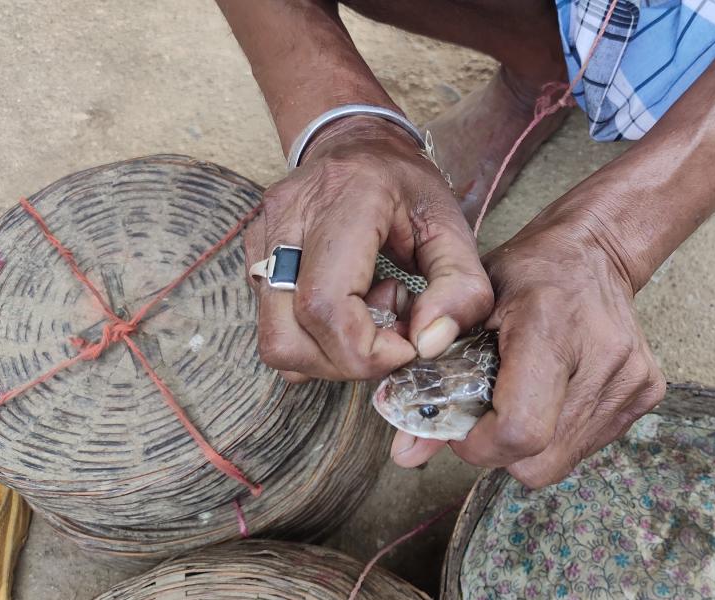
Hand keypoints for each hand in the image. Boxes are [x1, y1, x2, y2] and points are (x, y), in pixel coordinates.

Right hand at [244, 116, 492, 381]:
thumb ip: (460, 289)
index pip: (325, 304)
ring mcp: (263, 238)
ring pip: (275, 342)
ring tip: (368, 312)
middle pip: (290, 336)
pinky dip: (316, 338)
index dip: (364, 349)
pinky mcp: (254, 257)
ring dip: (329, 353)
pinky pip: (276, 329)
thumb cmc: (407, 187)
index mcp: (345, 200)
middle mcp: (290, 218)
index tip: (406, 347)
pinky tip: (347, 305)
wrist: (356, 144)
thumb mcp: (453, 227)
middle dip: (348, 360)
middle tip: (391, 333)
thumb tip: (428, 345)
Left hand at [392, 215, 664, 487]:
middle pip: (540, 462)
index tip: (461, 425)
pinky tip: (549, 393)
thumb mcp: (469, 305)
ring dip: (528, 442)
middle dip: (499, 452)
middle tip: (485, 412)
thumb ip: (434, 376)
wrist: (595, 251)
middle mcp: (600, 359)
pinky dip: (557, 432)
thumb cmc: (527, 271)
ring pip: (561, 462)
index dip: (479, 445)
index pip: (519, 430)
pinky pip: (585, 446)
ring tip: (518, 394)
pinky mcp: (645, 394)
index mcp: (549, 328)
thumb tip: (406, 452)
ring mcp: (630, 380)